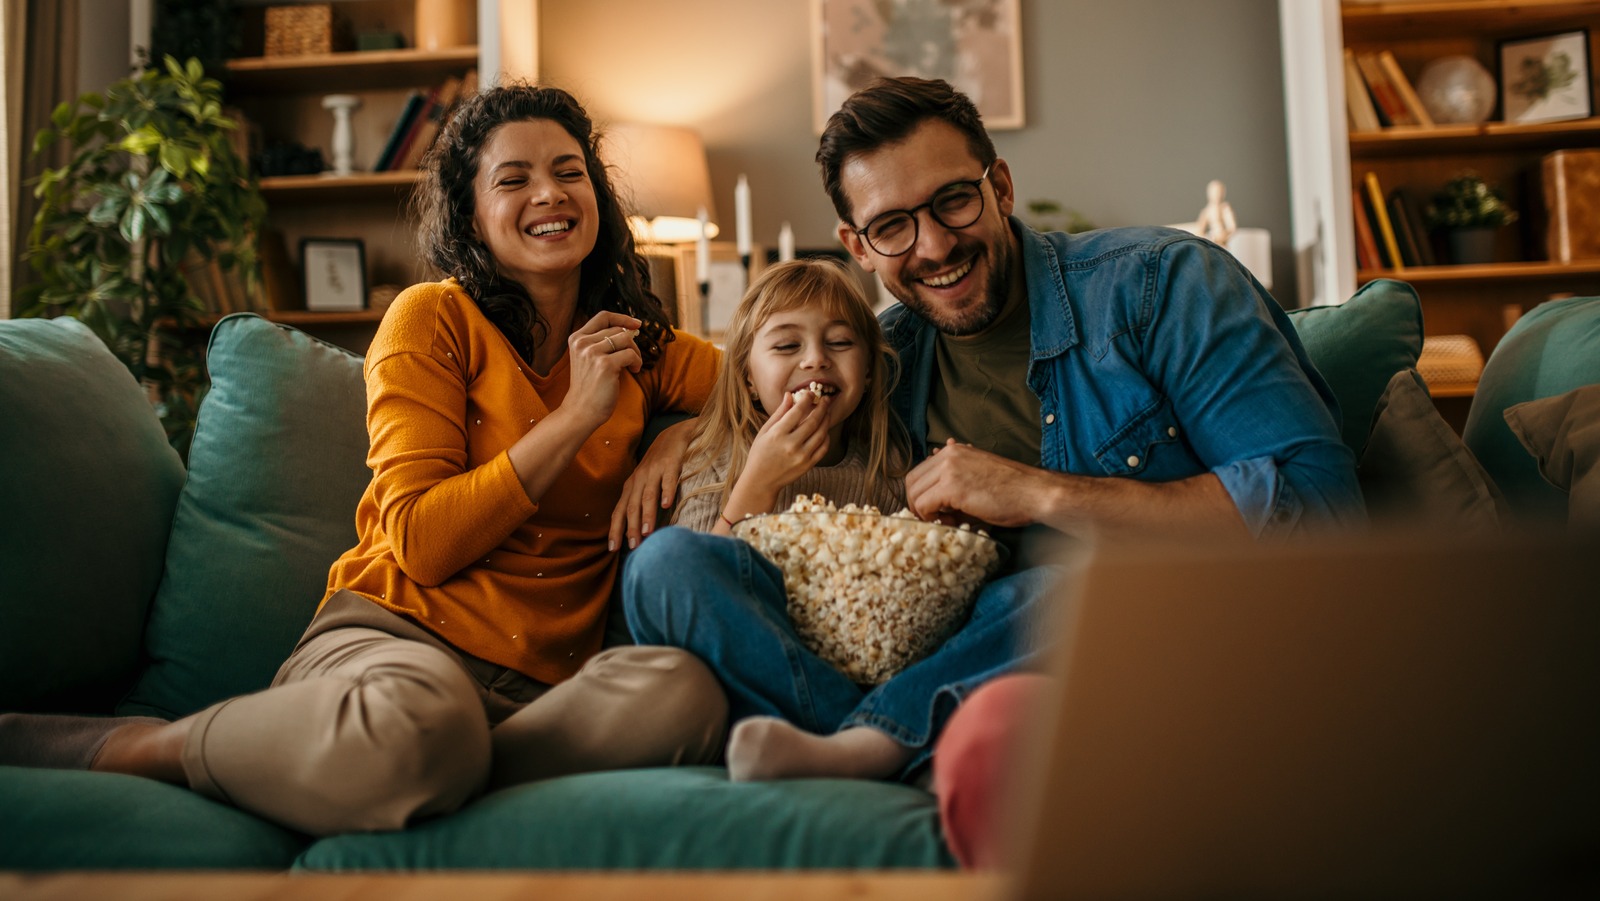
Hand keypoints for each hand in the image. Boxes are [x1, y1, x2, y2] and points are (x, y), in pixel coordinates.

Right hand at [561, 311, 642, 430]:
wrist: (581, 411)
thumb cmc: (590, 387)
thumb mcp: (589, 358)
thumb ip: (602, 342)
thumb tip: (632, 328)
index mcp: (576, 338)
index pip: (603, 316)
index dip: (622, 318)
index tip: (636, 324)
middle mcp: (582, 343)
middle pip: (618, 329)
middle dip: (631, 342)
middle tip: (633, 358)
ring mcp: (592, 353)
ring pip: (626, 339)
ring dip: (636, 352)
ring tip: (633, 366)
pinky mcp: (605, 365)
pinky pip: (631, 354)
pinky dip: (637, 362)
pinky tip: (634, 371)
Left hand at [609, 416, 696, 550]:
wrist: (674, 435)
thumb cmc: (658, 465)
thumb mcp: (645, 483)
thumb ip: (640, 504)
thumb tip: (636, 532)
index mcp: (631, 487)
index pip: (619, 511)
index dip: (615, 529)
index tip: (613, 549)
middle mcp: (639, 479)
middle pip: (632, 506)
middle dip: (632, 527)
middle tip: (634, 546)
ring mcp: (654, 471)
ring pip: (648, 495)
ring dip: (647, 514)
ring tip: (648, 532)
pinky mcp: (670, 463)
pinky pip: (668, 479)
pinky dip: (667, 491)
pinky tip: (667, 505)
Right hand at [738, 390, 832, 503]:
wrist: (761, 481)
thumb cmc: (760, 454)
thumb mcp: (765, 431)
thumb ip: (779, 413)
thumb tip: (789, 395)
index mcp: (777, 434)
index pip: (797, 411)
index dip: (806, 399)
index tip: (810, 393)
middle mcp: (791, 445)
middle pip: (813, 421)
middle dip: (822, 407)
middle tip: (825, 400)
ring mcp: (801, 456)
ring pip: (821, 434)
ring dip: (826, 420)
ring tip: (827, 412)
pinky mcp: (808, 465)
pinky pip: (823, 448)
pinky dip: (826, 437)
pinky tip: (824, 430)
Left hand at [904, 439, 1051, 527]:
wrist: (1035, 493)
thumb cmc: (1012, 490)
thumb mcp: (978, 478)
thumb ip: (953, 482)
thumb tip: (930, 497)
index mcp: (953, 451)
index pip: (919, 472)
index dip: (922, 495)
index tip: (935, 510)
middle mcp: (948, 455)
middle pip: (911, 482)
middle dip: (917, 504)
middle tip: (934, 519)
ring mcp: (949, 469)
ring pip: (914, 494)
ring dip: (924, 513)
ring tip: (946, 521)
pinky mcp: (952, 487)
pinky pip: (923, 506)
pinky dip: (930, 519)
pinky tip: (950, 522)